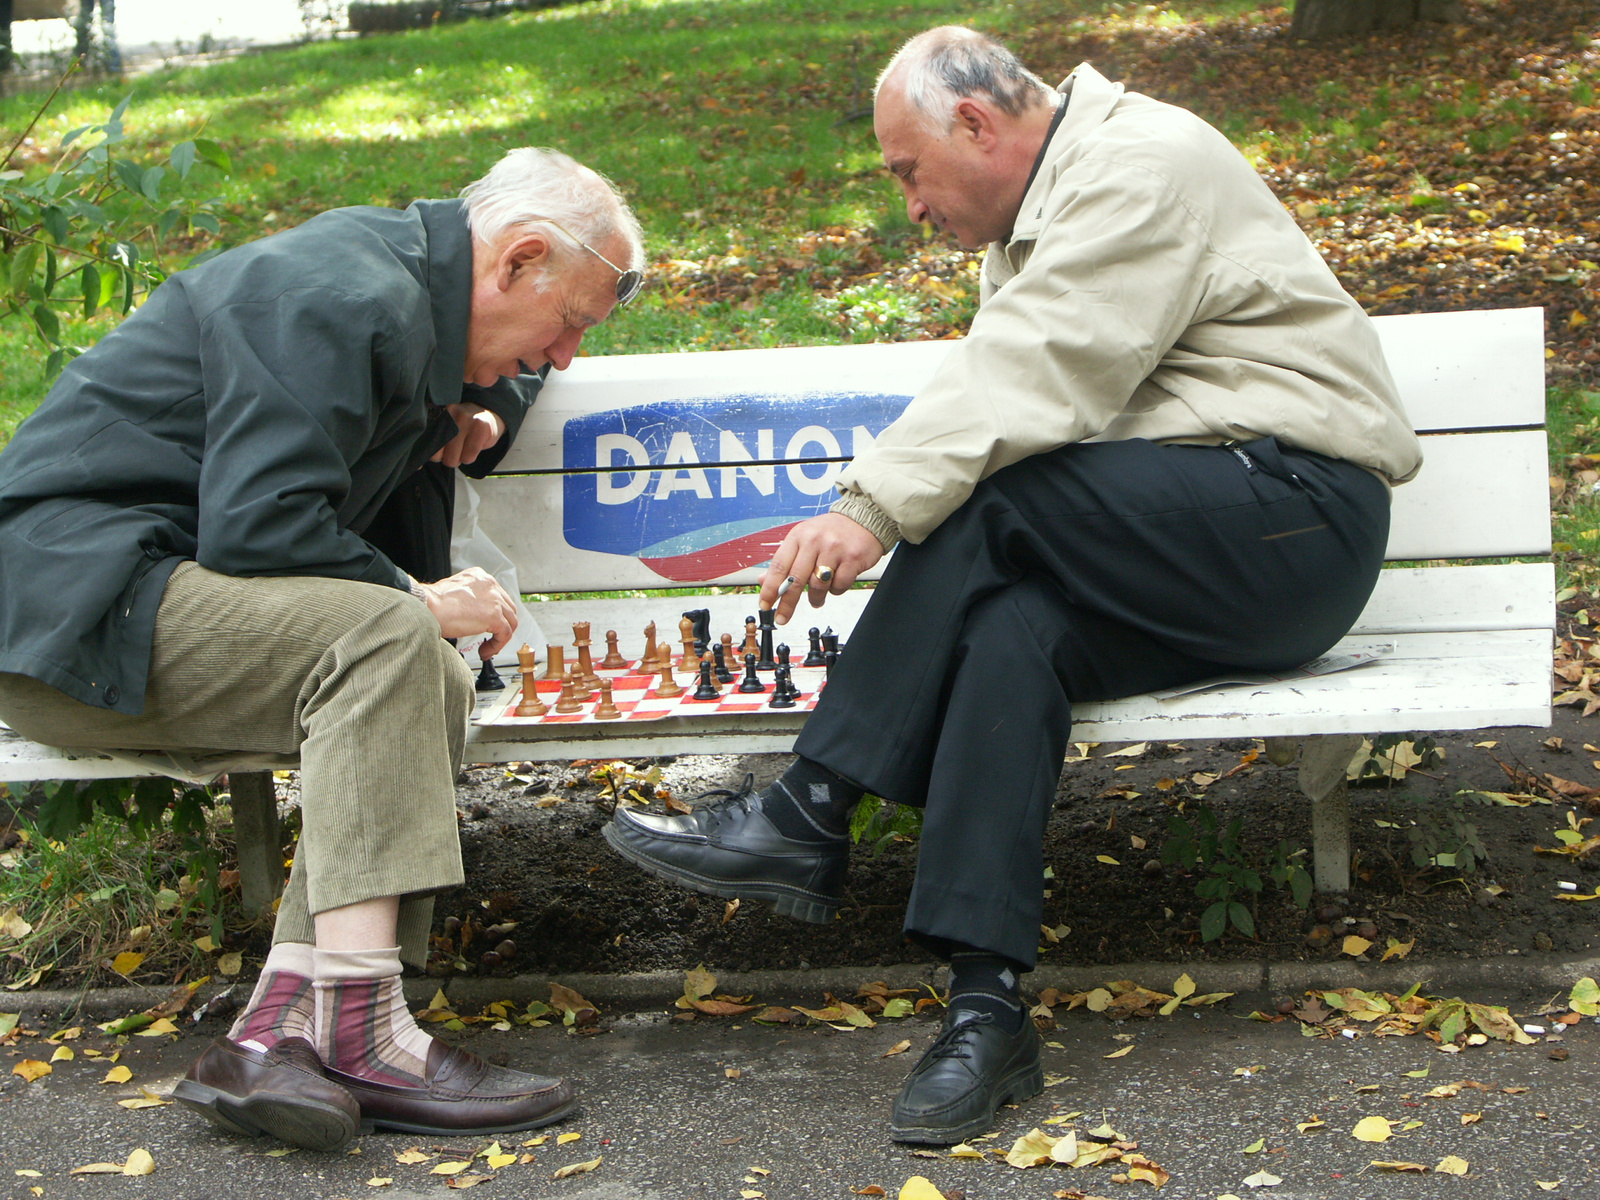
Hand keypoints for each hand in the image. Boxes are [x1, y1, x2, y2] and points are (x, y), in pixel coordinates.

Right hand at [416, 567, 517, 656]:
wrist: (426, 606)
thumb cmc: (432, 603)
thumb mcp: (455, 594)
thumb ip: (469, 600)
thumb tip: (474, 616)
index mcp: (480, 578)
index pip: (498, 597)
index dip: (495, 614)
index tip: (487, 626)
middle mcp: (490, 585)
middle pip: (508, 609)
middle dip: (502, 625)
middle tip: (491, 638)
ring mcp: (494, 600)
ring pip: (510, 622)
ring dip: (500, 638)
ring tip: (487, 648)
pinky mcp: (494, 616)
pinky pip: (505, 634)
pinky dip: (497, 645)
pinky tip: (484, 651)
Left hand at [430, 402, 505, 468]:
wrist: (490, 414)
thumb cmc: (466, 426)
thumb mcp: (448, 427)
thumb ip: (435, 439)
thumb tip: (422, 462)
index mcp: (438, 416)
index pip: (427, 442)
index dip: (431, 454)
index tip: (432, 459)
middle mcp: (450, 415)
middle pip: (438, 454)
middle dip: (447, 459)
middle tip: (455, 452)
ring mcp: (466, 420)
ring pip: (454, 457)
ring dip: (460, 459)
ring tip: (465, 449)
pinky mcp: (481, 427)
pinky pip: (469, 455)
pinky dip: (471, 457)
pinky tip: (474, 447)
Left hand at [759, 512, 884, 624]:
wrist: (864, 518)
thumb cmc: (831, 531)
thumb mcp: (804, 538)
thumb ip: (786, 560)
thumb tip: (764, 581)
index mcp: (799, 536)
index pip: (779, 566)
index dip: (769, 588)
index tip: (765, 604)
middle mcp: (814, 541)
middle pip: (795, 580)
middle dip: (787, 603)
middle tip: (782, 618)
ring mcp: (834, 549)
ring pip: (818, 586)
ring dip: (816, 598)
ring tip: (817, 599)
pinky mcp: (852, 559)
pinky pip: (839, 586)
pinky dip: (836, 590)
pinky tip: (836, 582)